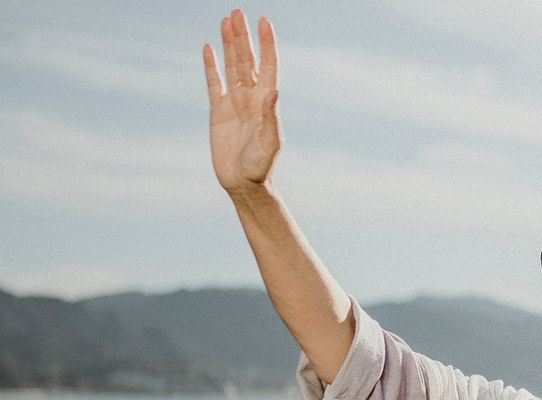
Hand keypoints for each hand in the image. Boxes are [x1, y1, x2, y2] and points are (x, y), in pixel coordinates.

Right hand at [203, 9, 280, 193]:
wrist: (243, 183)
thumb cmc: (261, 166)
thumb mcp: (270, 142)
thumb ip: (271, 116)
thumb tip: (274, 90)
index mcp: (267, 102)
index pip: (267, 65)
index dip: (266, 44)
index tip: (264, 21)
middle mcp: (252, 98)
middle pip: (247, 59)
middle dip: (243, 36)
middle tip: (238, 11)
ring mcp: (235, 102)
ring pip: (232, 66)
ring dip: (229, 44)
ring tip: (226, 20)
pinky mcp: (219, 111)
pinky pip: (214, 83)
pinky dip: (211, 66)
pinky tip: (209, 49)